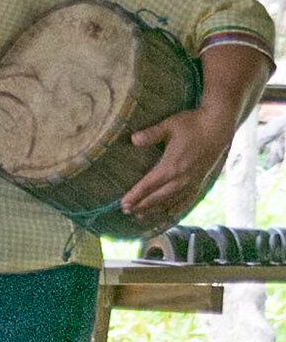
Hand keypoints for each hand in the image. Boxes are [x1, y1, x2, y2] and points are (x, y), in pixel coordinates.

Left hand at [120, 106, 233, 226]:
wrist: (218, 127)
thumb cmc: (192, 124)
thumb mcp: (169, 126)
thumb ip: (151, 134)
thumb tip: (133, 139)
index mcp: (171, 166)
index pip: (148, 185)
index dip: (135, 196)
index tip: (123, 204)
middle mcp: (181, 179)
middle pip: (157, 197)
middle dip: (141, 205)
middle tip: (127, 211)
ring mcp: (191, 182)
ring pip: (170, 202)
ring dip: (155, 210)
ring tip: (142, 216)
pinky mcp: (199, 181)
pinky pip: (185, 200)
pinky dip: (175, 208)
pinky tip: (169, 212)